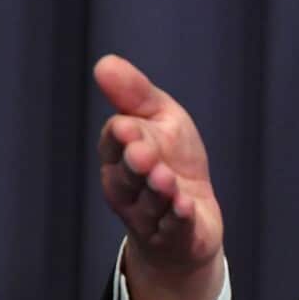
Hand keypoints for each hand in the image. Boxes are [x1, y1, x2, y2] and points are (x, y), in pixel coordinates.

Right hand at [95, 54, 224, 299]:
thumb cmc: (172, 159)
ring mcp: (149, 216)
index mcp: (118, 156)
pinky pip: (173, 228)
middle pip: (126, 177)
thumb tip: (105, 62)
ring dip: (158, 191)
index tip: (128, 125)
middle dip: (134, 165)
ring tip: (165, 178)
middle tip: (142, 153)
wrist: (193, 215)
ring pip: (150, 203)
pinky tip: (185, 206)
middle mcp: (126, 189)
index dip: (122, 136)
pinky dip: (178, 217)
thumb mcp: (161, 120)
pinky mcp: (174, 236)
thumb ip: (135, 95)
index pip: (115, 143)